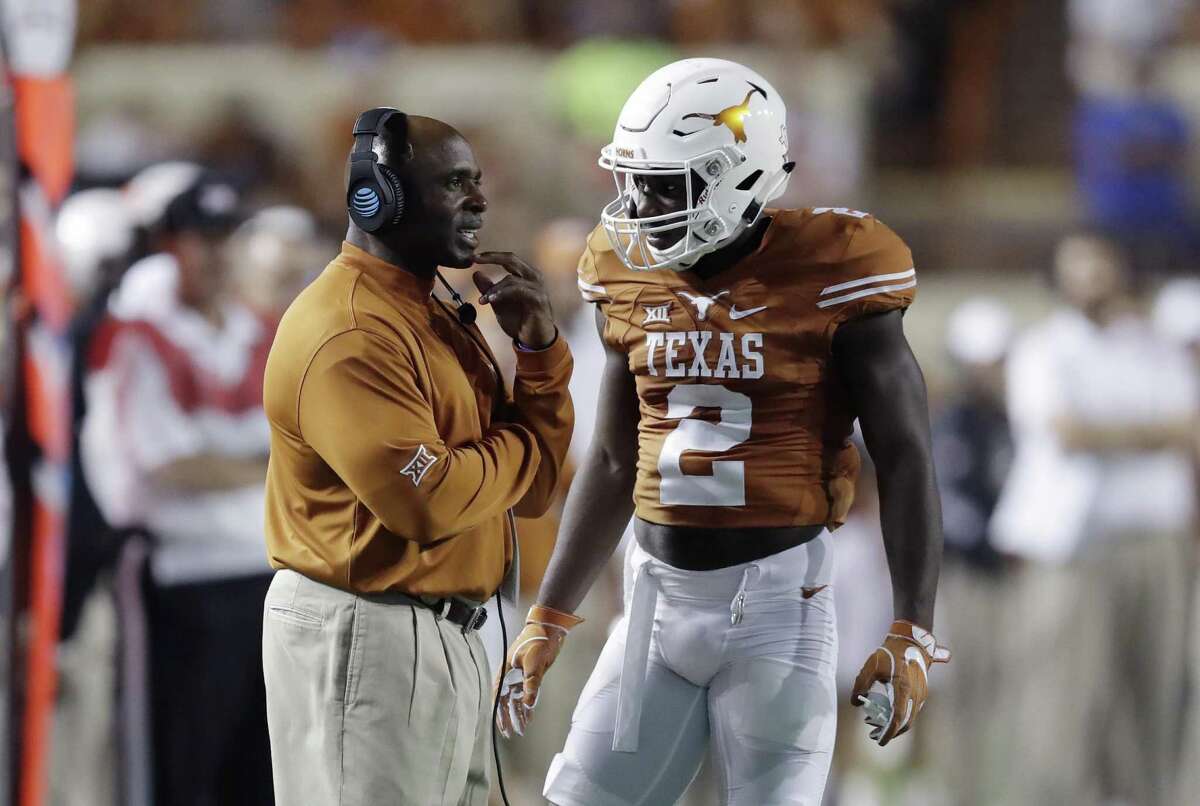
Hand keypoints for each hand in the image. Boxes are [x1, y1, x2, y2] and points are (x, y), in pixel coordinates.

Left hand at [471, 252, 555, 348]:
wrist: (534, 341)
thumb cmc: (520, 321)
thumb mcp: (498, 303)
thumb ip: (489, 289)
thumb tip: (476, 274)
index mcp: (526, 275)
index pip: (508, 259)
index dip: (491, 256)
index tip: (474, 257)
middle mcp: (533, 277)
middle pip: (512, 259)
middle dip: (492, 258)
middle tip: (475, 260)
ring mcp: (538, 287)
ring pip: (512, 279)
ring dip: (494, 288)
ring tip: (483, 299)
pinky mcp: (538, 299)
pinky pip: (518, 291)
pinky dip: (503, 294)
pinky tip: (492, 300)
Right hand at [495, 604, 582, 737]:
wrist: (549, 628)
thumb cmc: (536, 641)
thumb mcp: (533, 664)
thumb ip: (530, 684)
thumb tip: (527, 703)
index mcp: (506, 672)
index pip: (499, 697)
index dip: (499, 713)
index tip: (501, 727)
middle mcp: (511, 676)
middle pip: (507, 701)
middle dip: (509, 718)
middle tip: (511, 734)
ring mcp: (521, 676)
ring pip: (517, 699)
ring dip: (519, 714)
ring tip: (521, 729)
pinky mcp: (532, 675)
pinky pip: (527, 694)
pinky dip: (528, 705)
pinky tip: (529, 714)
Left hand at [850, 620, 949, 745]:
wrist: (913, 642)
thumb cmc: (890, 653)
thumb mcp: (871, 666)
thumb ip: (861, 684)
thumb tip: (856, 703)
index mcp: (903, 689)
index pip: (898, 718)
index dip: (889, 732)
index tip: (879, 741)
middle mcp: (915, 695)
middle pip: (905, 723)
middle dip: (890, 732)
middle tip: (874, 734)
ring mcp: (921, 695)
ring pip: (909, 718)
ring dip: (894, 724)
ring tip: (875, 723)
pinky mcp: (922, 692)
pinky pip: (912, 710)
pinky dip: (900, 716)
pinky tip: (886, 711)